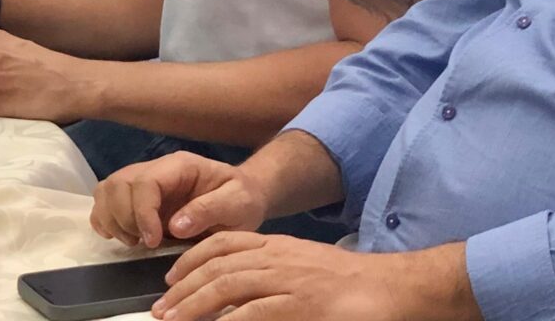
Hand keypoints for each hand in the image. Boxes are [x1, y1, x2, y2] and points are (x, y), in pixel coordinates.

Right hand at [92, 153, 268, 249]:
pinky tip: (123, 238)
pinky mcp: (137, 198)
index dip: (142, 213)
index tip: (153, 241)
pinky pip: (105, 201)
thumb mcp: (238, 203)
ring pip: (107, 190)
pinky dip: (104, 220)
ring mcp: (143, 182)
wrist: (245, 197)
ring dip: (112, 219)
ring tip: (134, 242)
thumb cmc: (243, 198)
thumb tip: (174, 226)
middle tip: (144, 243)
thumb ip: (209, 210)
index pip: (145, 182)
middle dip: (124, 218)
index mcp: (180, 166)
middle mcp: (156, 169)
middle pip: (118, 184)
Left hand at [151, 236, 476, 320]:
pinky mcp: (301, 307)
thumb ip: (272, 274)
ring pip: (229, 286)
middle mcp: (279, 258)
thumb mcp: (304, 268)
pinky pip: (255, 314)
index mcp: (278, 246)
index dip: (191, 258)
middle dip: (184, 286)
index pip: (224, 242)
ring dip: (195, 304)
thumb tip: (238, 297)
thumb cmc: (349, 284)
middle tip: (161, 308)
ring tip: (173, 320)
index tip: (170, 276)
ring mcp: (289, 282)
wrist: (393, 289)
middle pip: (218, 265)